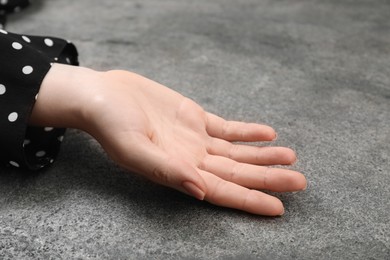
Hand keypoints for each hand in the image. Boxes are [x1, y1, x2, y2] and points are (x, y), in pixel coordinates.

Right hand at [31, 64, 305, 215]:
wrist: (103, 95)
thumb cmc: (111, 124)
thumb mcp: (134, 149)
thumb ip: (168, 170)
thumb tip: (200, 191)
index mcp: (178, 171)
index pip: (222, 191)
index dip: (249, 199)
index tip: (278, 207)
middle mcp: (191, 159)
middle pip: (237, 172)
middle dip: (268, 177)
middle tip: (300, 181)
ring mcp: (195, 139)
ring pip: (237, 151)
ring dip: (263, 155)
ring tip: (291, 157)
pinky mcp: (194, 118)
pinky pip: (226, 128)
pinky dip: (247, 132)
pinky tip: (266, 134)